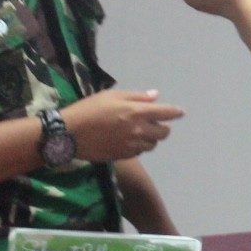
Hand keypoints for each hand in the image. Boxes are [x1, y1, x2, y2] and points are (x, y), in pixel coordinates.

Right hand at [60, 89, 184, 161]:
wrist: (69, 133)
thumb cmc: (89, 109)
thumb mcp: (112, 96)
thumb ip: (136, 97)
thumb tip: (155, 96)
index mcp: (137, 112)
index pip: (166, 113)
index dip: (175, 112)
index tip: (180, 113)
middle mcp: (139, 130)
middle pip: (164, 132)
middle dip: (163, 127)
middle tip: (155, 122)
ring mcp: (132, 145)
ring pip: (153, 144)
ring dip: (151, 137)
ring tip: (140, 131)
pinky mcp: (124, 155)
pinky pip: (140, 152)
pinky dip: (140, 146)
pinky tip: (130, 140)